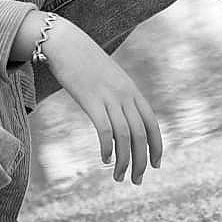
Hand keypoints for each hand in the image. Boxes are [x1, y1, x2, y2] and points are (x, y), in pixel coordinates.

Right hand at [43, 16, 163, 183]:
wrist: (64, 41)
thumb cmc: (82, 60)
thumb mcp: (107, 77)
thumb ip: (117, 95)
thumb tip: (119, 115)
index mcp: (131, 90)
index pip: (152, 124)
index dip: (157, 147)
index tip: (155, 165)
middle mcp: (125, 94)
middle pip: (141, 135)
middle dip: (142, 161)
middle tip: (137, 180)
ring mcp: (109, 96)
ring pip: (125, 136)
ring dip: (125, 161)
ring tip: (119, 177)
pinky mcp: (91, 99)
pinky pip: (105, 129)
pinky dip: (107, 147)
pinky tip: (104, 158)